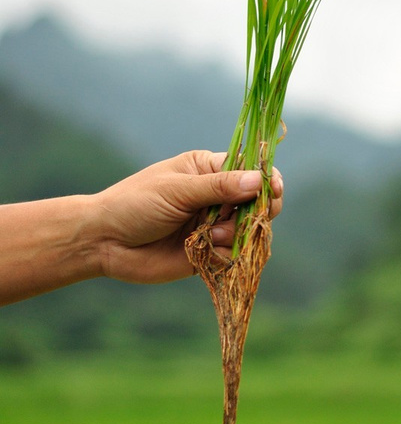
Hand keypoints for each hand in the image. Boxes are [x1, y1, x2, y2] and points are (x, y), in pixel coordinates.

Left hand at [94, 150, 282, 284]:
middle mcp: (214, 196)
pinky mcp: (208, 252)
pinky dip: (228, 252)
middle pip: (256, 201)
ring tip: (213, 234)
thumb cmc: (135, 204)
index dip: (266, 179)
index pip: (249, 170)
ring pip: (248, 229)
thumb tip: (259, 181)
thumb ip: (218, 187)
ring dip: (238, 233)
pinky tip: (209, 248)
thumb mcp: (177, 190)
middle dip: (257, 210)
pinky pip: (234, 253)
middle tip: (249, 216)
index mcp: (207, 170)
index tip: (273, 189)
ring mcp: (212, 225)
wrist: (104, 242)